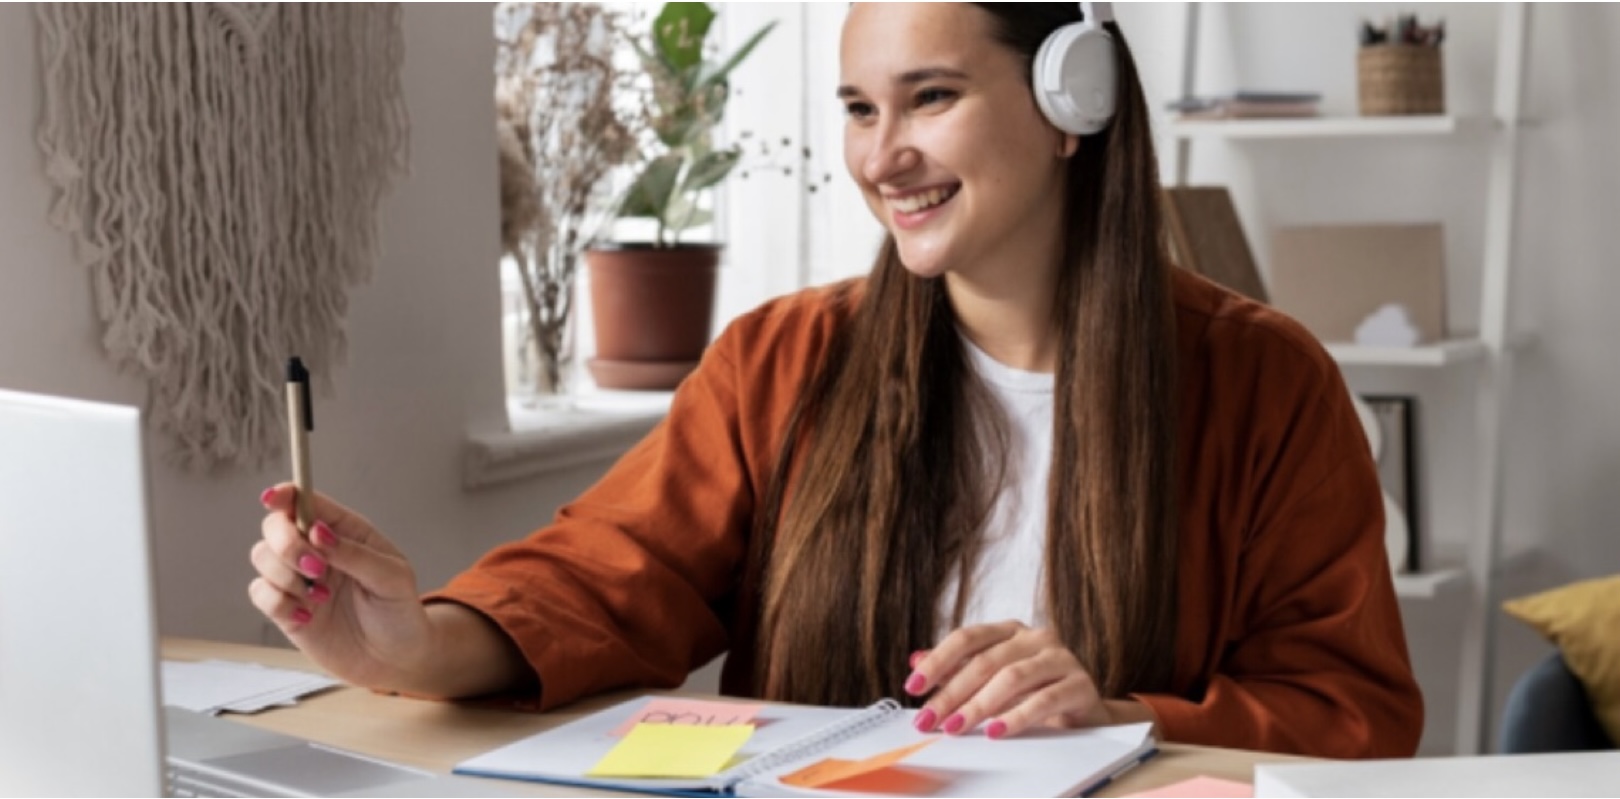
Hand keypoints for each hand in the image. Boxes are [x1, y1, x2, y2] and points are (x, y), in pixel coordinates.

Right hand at [249, 483, 433, 691]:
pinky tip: (308, 616)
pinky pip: (260, 593)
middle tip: (317, 569)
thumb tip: (318, 531)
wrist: (394, 659)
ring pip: (262, 556)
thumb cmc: (399, 612)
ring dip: (286, 576)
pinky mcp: (286, 608)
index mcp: (345, 531)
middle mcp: (316, 550)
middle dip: (287, 544)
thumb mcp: (392, 578)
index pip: (306, 501)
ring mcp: (298, 579)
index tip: (272, 499)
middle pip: (275, 526)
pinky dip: (278, 602)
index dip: (285, 495)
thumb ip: (355, 553)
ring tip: (321, 597)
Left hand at [905, 621, 1153, 738]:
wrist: (1084, 711)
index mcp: (1010, 631)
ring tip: (957, 727)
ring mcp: (1060, 658)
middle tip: (930, 719)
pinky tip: (996, 731)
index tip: (913, 686)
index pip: (968, 638)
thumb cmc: (1034, 691)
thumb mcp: (993, 679)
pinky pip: (1044, 699)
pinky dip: (1016, 717)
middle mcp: (1035, 637)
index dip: (938, 661)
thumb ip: (957, 669)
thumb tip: (916, 661)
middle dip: (952, 693)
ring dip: (979, 705)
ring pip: (1012, 677)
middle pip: (986, 661)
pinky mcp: (1080, 684)